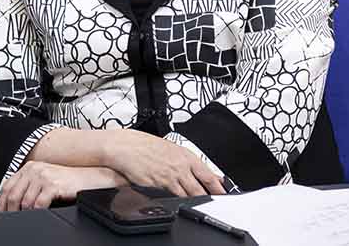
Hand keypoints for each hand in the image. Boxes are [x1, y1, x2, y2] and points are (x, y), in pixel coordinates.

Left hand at [0, 161, 125, 211]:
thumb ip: (31, 186)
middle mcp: (34, 170)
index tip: (2, 212)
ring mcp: (43, 177)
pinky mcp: (52, 185)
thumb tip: (15, 203)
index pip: (7, 186)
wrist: (91, 178)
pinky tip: (37, 217)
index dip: (2, 202)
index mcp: (29, 168)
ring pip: (24, 201)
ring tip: (23, 221)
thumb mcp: (47, 179)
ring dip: (22, 214)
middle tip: (10, 221)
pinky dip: (35, 213)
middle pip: (12, 194)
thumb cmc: (69, 182)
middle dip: (9, 211)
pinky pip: (37, 204)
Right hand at [100, 129, 224, 196]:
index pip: (207, 175)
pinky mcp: (157, 186)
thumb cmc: (143, 145)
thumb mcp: (170, 149)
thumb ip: (186, 162)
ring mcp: (168, 178)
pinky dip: (176, 200)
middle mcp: (179, 167)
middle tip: (215, 203)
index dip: (218, 187)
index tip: (224, 192)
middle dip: (208, 197)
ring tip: (197, 203)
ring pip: (187, 195)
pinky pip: (171, 197)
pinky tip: (178, 201)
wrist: (124, 147)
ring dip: (193, 200)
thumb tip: (203, 173)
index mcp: (184, 156)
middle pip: (199, 189)